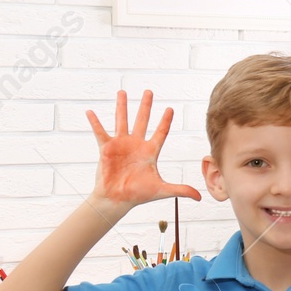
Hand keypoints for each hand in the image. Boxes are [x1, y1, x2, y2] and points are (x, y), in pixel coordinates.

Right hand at [86, 91, 201, 207]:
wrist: (117, 199)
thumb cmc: (138, 194)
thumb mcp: (162, 190)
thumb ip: (181, 190)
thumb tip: (200, 197)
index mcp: (150, 151)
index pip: (161, 132)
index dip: (165, 121)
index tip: (170, 108)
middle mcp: (136, 144)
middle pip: (143, 120)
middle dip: (146, 106)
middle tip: (149, 91)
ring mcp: (121, 145)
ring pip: (122, 121)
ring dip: (122, 106)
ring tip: (122, 92)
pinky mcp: (106, 149)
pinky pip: (100, 132)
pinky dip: (95, 122)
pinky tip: (90, 112)